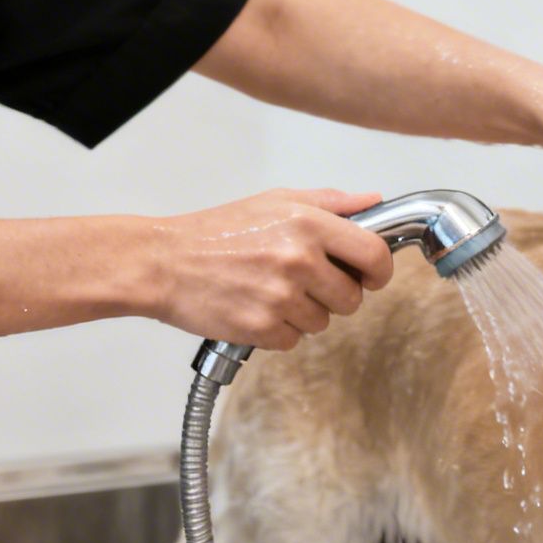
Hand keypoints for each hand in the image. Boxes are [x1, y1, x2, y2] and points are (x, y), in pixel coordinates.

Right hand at [156, 189, 392, 349]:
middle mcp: (299, 260)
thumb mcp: (274, 202)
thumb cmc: (216, 232)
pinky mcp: (263, 328)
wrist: (163, 262)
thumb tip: (373, 202)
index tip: (371, 276)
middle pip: (352, 298)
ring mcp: (281, 297)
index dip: (379, 271)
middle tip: (305, 283)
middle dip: (334, 295)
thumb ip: (330, 203)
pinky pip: (294, 340)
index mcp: (308, 224)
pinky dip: (279, 331)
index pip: (374, 255)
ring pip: (323, 322)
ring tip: (271, 292)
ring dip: (304, 314)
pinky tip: (257, 308)